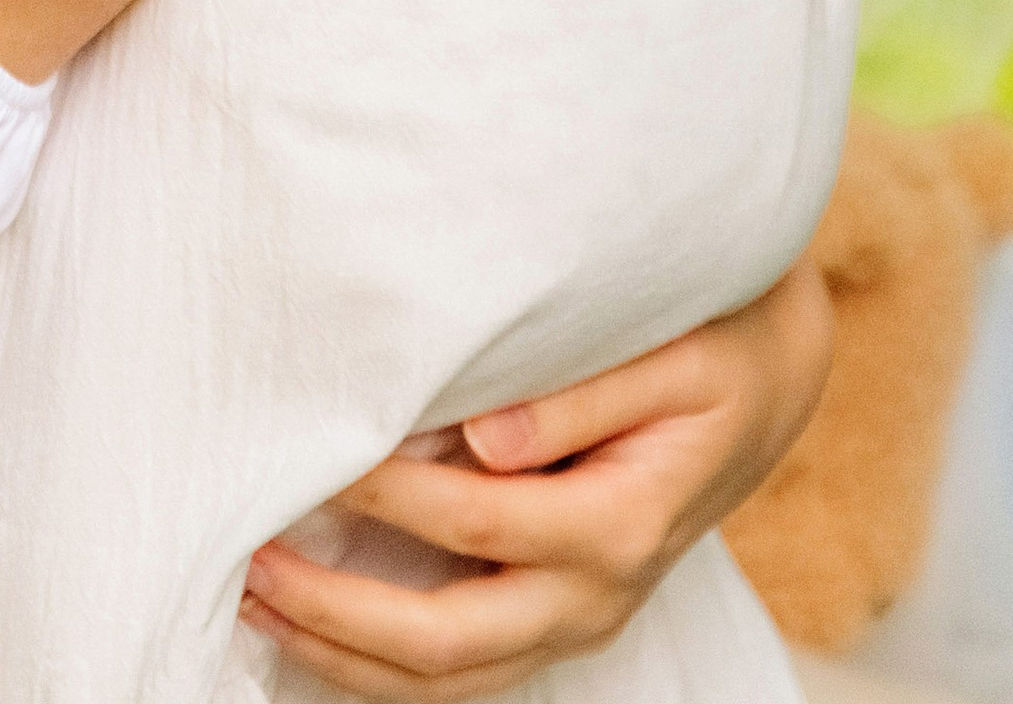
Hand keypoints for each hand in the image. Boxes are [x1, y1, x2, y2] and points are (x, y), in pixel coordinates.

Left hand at [237, 252, 834, 696]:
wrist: (764, 380)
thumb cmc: (711, 342)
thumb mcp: (671, 350)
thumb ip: (580, 392)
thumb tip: (485, 435)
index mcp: (620, 523)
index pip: (474, 520)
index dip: (387, 491)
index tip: (314, 444)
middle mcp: (596, 594)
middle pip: (448, 639)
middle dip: (337, 611)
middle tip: (248, 556)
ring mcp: (576, 617)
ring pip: (447, 678)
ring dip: (344, 651)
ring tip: (253, 597)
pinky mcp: (557, 614)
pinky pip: (462, 669)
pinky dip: (381, 663)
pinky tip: (314, 623)